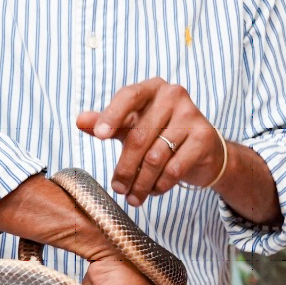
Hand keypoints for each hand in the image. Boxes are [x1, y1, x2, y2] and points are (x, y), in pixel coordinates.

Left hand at [76, 79, 223, 206]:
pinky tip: (154, 191)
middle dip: (125, 168)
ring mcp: (191, 114)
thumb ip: (106, 123)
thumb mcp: (132, 126)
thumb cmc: (162, 134)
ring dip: (141, 183)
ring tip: (134, 197)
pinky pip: (174, 168)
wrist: (206, 150)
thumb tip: (80, 121)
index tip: (99, 136)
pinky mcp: (203, 137)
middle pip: (139, 136)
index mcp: (152, 87)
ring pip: (156, 157)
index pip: (128, 96)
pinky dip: (160, 184)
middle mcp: (173, 95)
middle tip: (117, 188)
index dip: (112, 115)